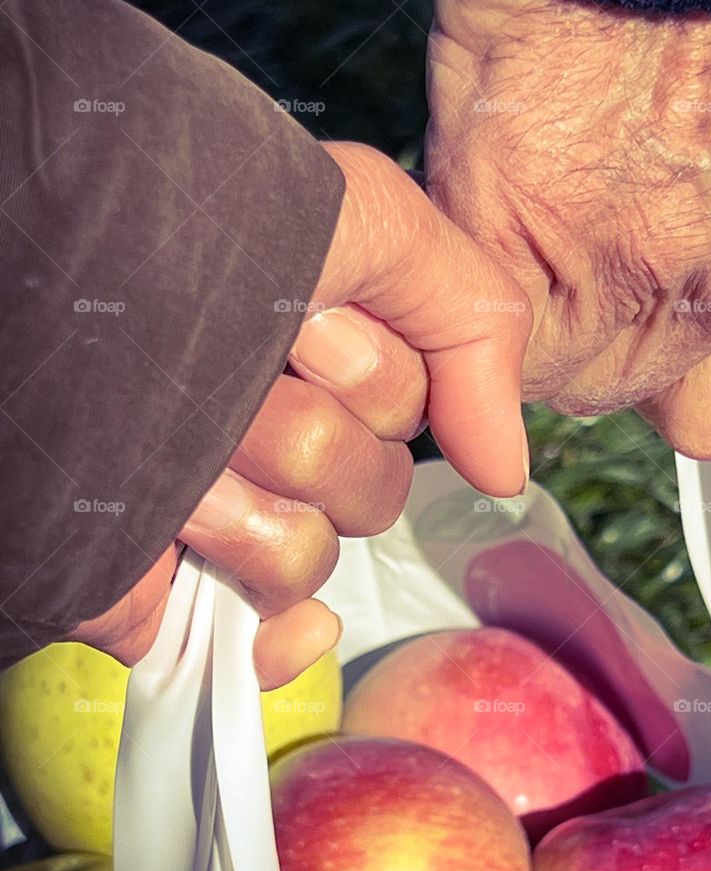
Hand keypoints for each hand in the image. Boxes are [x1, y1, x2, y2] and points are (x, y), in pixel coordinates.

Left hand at [70, 142, 529, 684]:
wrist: (36, 275)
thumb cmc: (201, 228)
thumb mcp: (368, 220)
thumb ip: (476, 324)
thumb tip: (504, 475)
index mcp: (316, 365)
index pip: (403, 412)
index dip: (360, 367)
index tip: (296, 314)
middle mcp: (273, 441)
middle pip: (363, 491)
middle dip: (297, 428)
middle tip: (224, 375)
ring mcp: (215, 520)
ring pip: (300, 560)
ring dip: (232, 498)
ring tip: (163, 445)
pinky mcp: (156, 591)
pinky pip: (253, 650)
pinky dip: (258, 638)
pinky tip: (219, 588)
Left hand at [426, 0, 710, 456]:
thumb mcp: (472, 115)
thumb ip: (487, 242)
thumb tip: (489, 299)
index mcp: (580, 253)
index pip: (532, 385)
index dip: (516, 345)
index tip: (519, 310)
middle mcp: (696, 281)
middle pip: (616, 396)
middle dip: (588, 352)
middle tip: (583, 280)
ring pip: (709, 399)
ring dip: (672, 351)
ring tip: (659, 264)